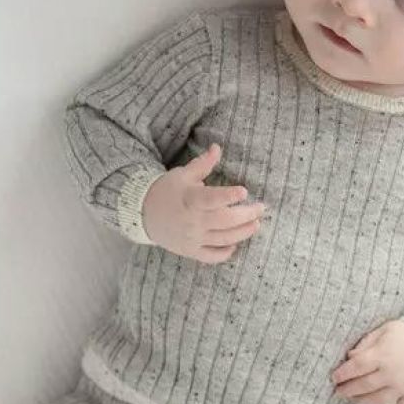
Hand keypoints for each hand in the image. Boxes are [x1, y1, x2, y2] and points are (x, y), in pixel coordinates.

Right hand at [141, 143, 266, 263]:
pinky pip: (212, 256)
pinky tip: (235, 243)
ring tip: (256, 224)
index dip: (229, 196)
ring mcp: (192, 238)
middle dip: (247, 215)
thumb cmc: (167, 190)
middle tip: (261, 208)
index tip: (244, 191)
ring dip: (243, 232)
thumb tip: (217, 147)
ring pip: (223, 239)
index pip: (212, 199)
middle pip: (225, 221)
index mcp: (190, 199)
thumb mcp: (183, 174)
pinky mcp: (190, 251)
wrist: (143, 213)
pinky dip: (225, 252)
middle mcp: (192, 221)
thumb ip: (203, 163)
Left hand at [331, 319, 403, 403]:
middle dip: (348, 389)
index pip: (356, 367)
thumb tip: (350, 357)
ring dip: (363, 402)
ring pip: (378, 400)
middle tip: (339, 391)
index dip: (343, 374)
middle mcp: (391, 373)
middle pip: (364, 385)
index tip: (334, 378)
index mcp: (382, 355)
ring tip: (354, 400)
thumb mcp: (385, 329)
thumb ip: (367, 343)